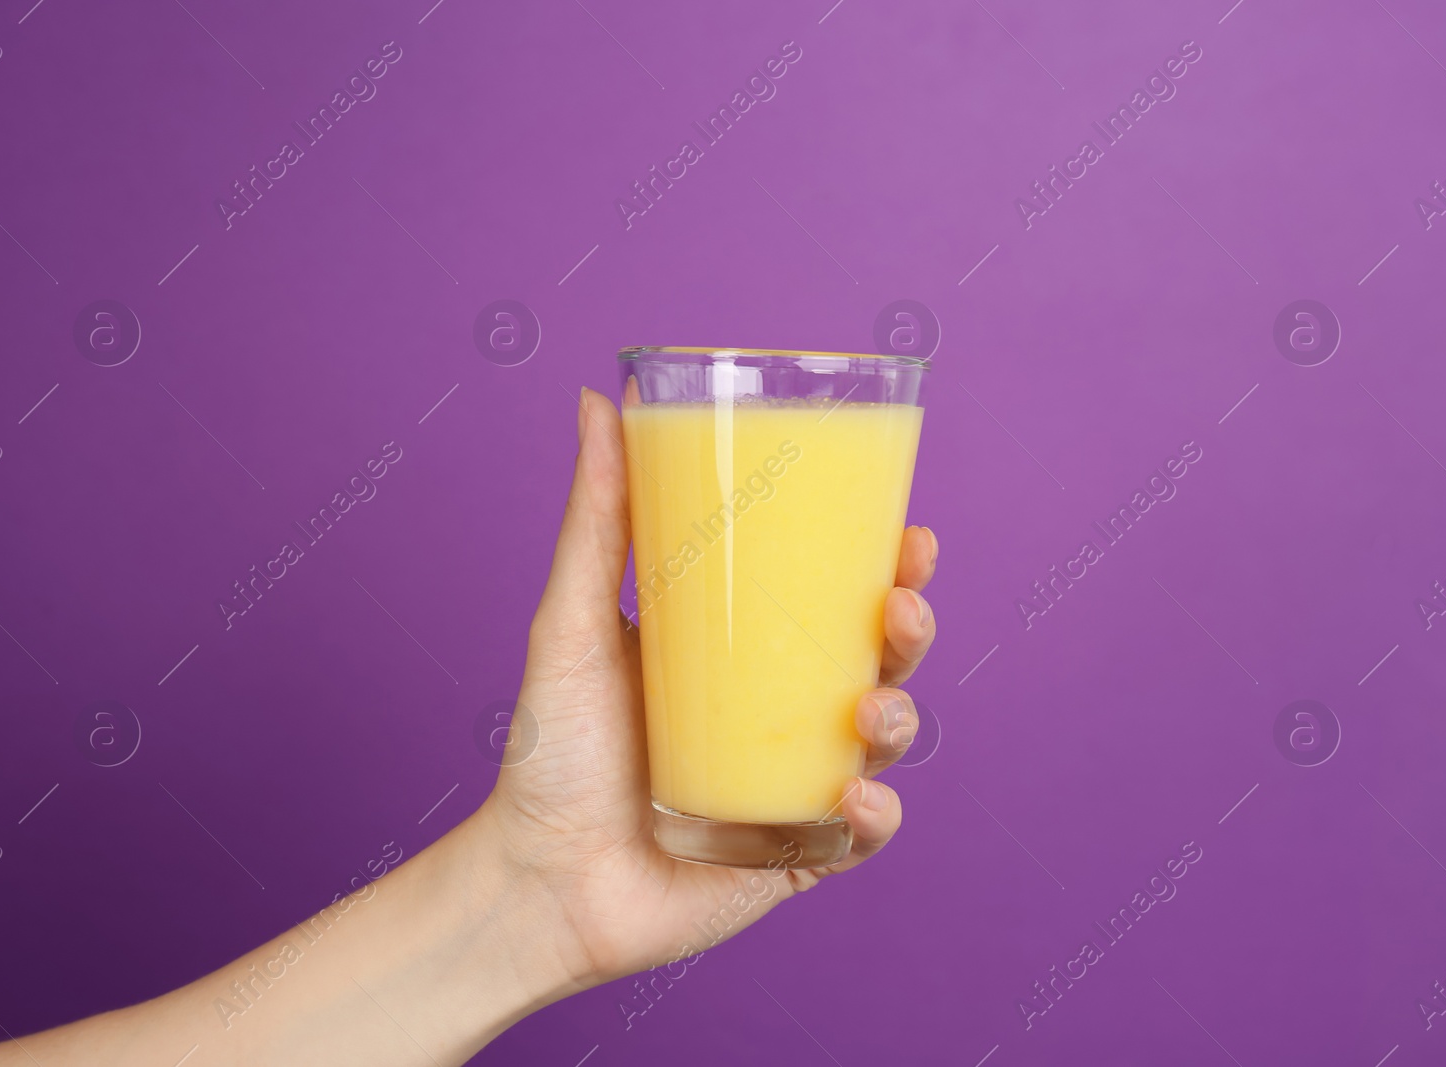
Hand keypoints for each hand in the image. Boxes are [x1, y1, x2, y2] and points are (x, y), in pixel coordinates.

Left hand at [473, 387, 938, 989]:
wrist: (535, 879)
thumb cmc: (552, 750)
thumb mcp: (574, 621)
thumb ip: (597, 518)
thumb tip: (596, 400)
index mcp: (744, 656)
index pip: (835, 601)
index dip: (889, 567)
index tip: (910, 532)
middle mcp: (779, 717)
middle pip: (877, 662)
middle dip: (910, 630)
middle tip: (900, 607)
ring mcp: (792, 786)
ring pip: (883, 741)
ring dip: (899, 717)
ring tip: (867, 711)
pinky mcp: (795, 856)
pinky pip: (859, 836)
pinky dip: (873, 816)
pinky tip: (852, 796)